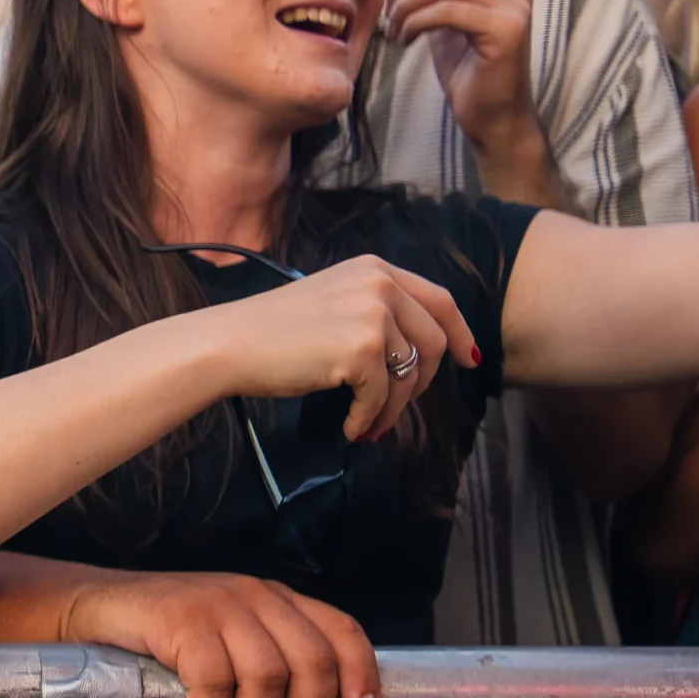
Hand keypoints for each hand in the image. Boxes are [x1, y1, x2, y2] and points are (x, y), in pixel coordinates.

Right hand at [59, 571, 379, 697]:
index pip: (341, 631)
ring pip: (267, 679)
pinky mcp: (183, 621)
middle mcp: (255, 596)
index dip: (361, 674)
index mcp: (277, 599)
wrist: (101, 606)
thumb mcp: (232, 636)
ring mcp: (219, 605)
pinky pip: (215, 683)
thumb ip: (274, 659)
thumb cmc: (170, 632)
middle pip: (312, 662)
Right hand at [206, 252, 478, 445]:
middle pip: (433, 343)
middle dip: (421, 383)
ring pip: (408, 376)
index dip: (460, 332)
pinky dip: (368, 418)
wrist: (230, 343)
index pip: (439, 300)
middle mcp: (381, 285)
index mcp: (375, 269)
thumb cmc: (271, 330)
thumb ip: (376, 309)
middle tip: (399, 406)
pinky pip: (381, 397)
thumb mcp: (333, 299)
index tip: (468, 359)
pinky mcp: (362, 351)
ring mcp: (374, 317)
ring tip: (370, 425)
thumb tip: (417, 350)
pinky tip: (352, 428)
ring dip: (391, 409)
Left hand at [382, 0, 542, 168]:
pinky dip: (414, 22)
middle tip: (388, 14)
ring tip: (395, 30)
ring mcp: (515, 6)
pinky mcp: (507, 30)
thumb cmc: (466, 68)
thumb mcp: (447, 17)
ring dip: (406, 5)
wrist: (491, 115)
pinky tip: (405, 41)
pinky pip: (446, 10)